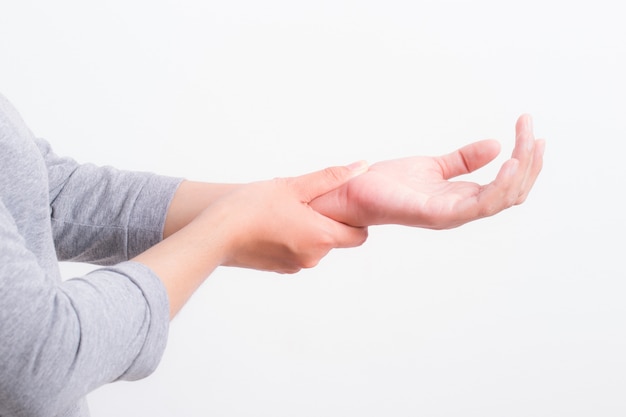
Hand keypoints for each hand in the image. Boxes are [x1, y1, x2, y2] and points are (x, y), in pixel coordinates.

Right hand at [206, 162, 368, 272]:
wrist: (215, 235)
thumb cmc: (251, 207)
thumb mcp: (293, 186)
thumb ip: (330, 178)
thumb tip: (360, 168)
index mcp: (321, 237)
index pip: (359, 236)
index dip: (354, 218)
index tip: (339, 203)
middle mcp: (313, 257)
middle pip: (336, 239)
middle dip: (327, 221)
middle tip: (305, 201)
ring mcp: (295, 266)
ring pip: (315, 245)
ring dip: (308, 229)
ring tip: (285, 211)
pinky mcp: (280, 269)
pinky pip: (297, 252)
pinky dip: (293, 239)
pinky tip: (274, 224)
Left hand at [310, 114, 544, 228]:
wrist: (353, 191)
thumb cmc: (389, 184)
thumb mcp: (433, 166)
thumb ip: (463, 160)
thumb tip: (495, 145)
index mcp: (462, 200)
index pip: (507, 186)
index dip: (526, 162)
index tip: (534, 132)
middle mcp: (461, 210)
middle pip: (512, 193)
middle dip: (530, 163)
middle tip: (534, 131)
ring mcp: (449, 214)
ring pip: (501, 200)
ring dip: (519, 172)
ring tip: (526, 145)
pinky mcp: (433, 213)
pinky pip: (476, 206)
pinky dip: (497, 187)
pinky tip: (507, 163)